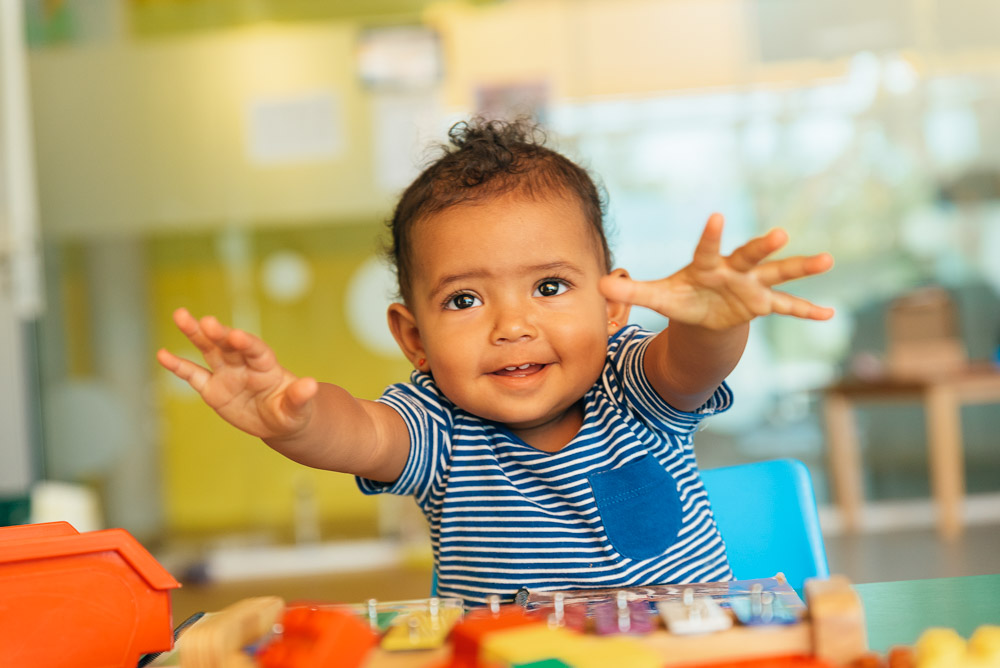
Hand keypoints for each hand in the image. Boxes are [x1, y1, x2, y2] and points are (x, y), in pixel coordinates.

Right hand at [156, 308, 318, 439]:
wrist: (278, 421)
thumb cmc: (292, 411)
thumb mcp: (299, 409)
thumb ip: (301, 397)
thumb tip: (312, 385)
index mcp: (267, 366)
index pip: (256, 350)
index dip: (248, 343)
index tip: (237, 336)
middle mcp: (244, 364)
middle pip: (229, 345)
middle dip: (219, 333)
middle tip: (207, 321)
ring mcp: (227, 374)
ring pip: (209, 350)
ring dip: (196, 334)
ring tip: (180, 315)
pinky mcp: (212, 389)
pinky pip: (194, 375)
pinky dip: (178, 366)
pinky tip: (162, 354)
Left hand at [600, 213, 833, 330]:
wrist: (702, 311)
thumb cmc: (681, 297)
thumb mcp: (657, 296)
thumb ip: (631, 290)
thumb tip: (596, 285)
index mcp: (705, 265)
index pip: (707, 248)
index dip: (712, 234)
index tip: (717, 216)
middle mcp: (733, 270)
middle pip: (750, 255)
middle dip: (763, 246)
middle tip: (780, 233)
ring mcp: (751, 285)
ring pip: (778, 274)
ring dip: (800, 268)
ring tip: (826, 260)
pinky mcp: (762, 304)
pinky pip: (786, 307)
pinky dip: (806, 311)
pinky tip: (829, 315)